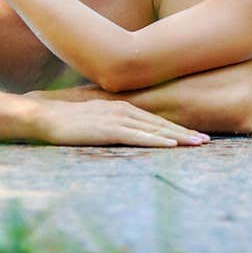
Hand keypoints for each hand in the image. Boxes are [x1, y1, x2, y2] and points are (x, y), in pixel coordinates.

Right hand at [26, 93, 210, 146]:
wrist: (44, 116)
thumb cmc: (66, 121)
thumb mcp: (94, 118)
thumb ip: (110, 122)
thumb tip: (122, 131)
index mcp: (121, 107)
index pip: (155, 119)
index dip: (176, 127)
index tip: (194, 135)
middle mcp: (123, 109)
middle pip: (160, 123)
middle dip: (185, 133)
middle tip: (206, 141)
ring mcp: (117, 119)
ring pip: (154, 129)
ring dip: (178, 137)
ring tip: (197, 144)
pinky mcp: (108, 129)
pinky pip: (138, 136)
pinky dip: (157, 140)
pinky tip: (171, 146)